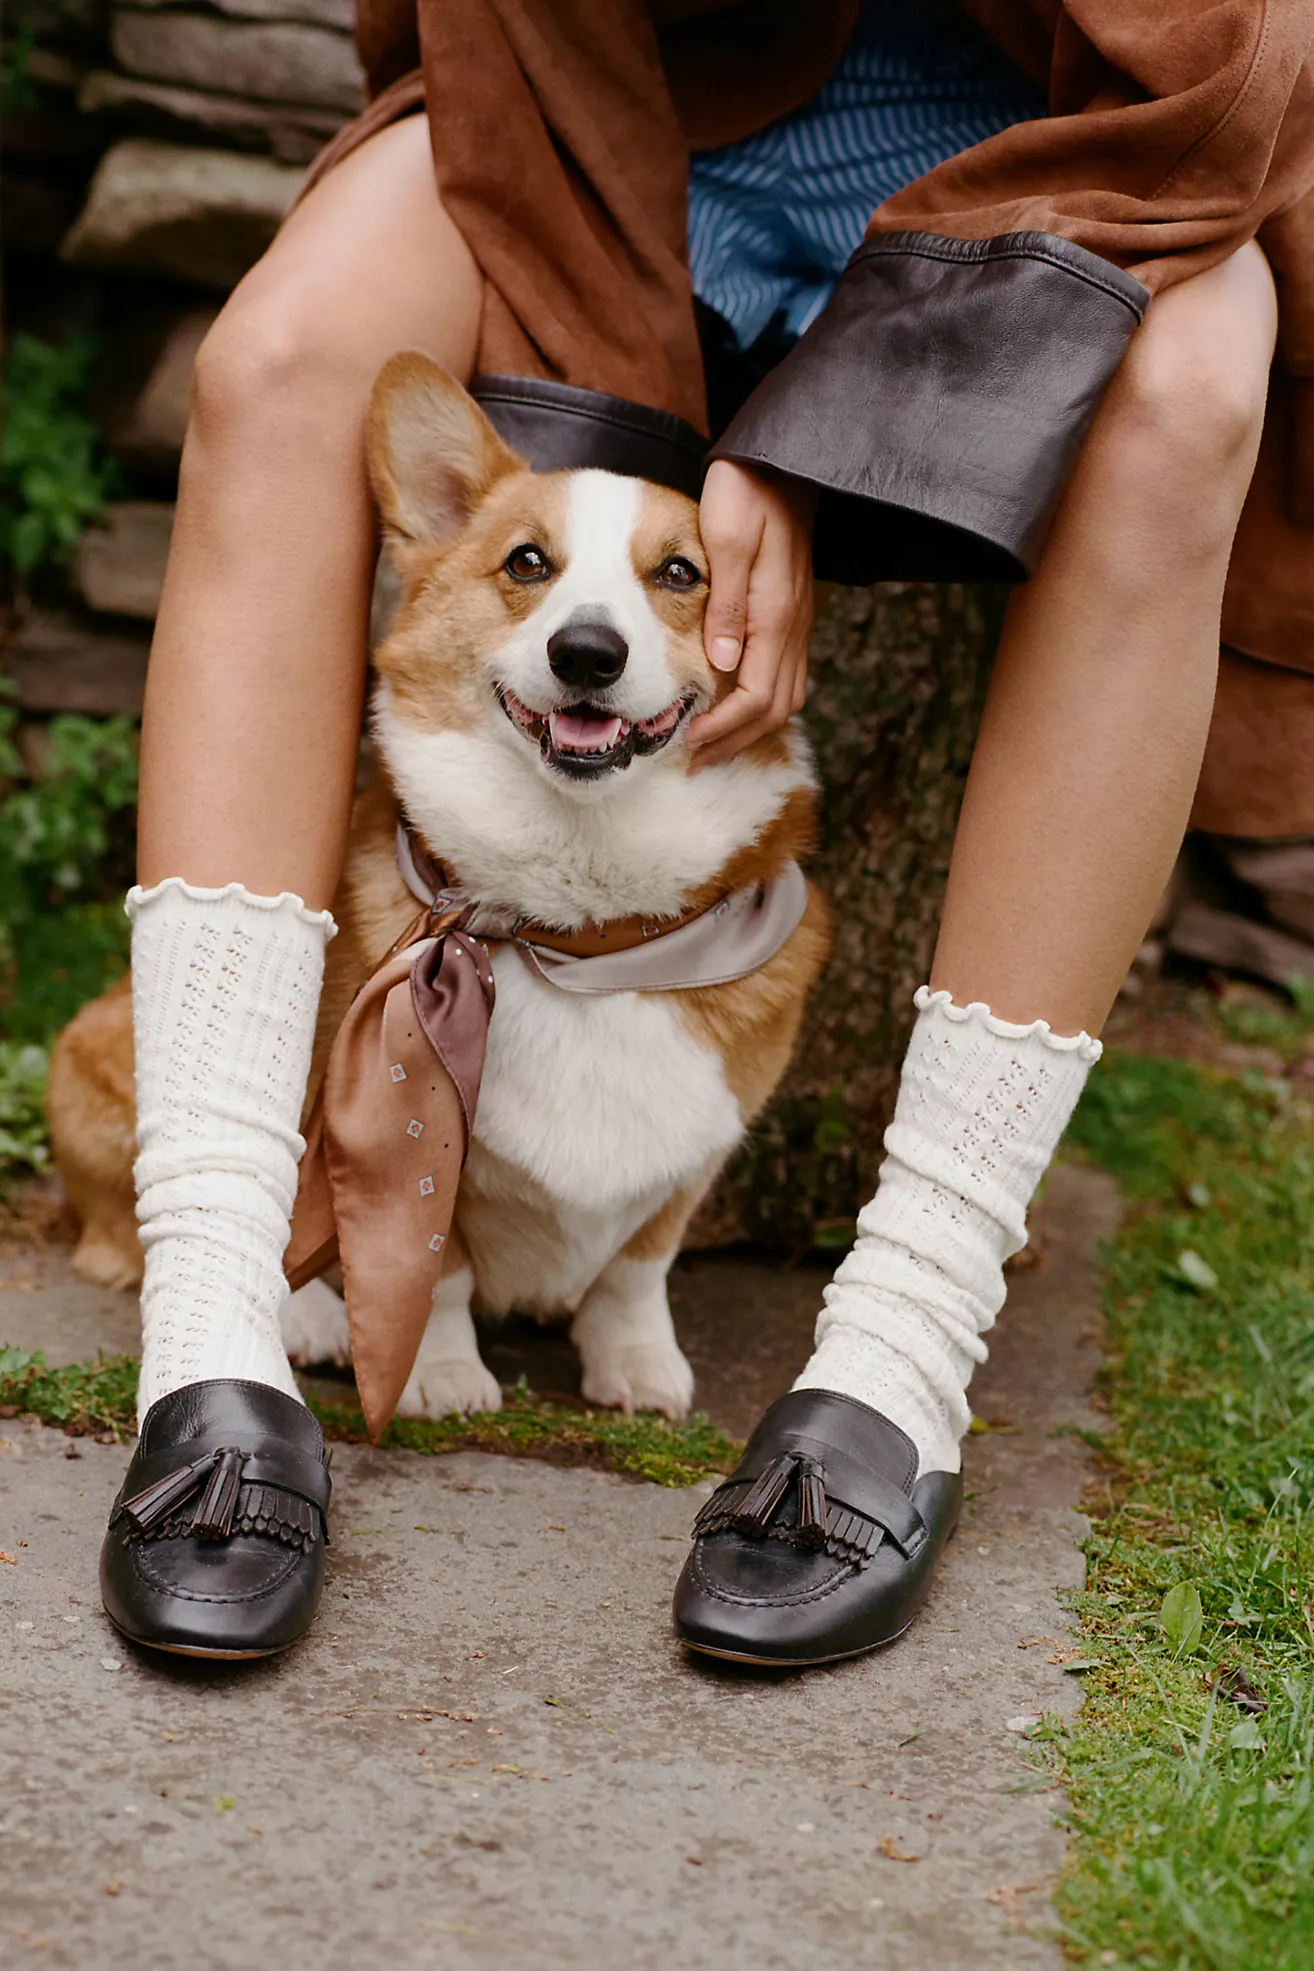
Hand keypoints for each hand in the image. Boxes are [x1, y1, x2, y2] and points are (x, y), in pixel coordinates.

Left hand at [689, 459, 815, 767]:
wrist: (786, 459)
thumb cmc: (750, 490)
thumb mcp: (729, 537)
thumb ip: (726, 603)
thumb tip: (721, 663)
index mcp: (776, 614)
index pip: (756, 696)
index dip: (724, 728)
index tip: (688, 743)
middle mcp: (792, 626)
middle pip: (774, 708)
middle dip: (735, 740)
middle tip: (694, 758)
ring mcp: (796, 621)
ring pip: (784, 695)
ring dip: (748, 726)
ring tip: (709, 741)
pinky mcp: (792, 612)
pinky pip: (784, 673)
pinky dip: (758, 700)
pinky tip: (731, 701)